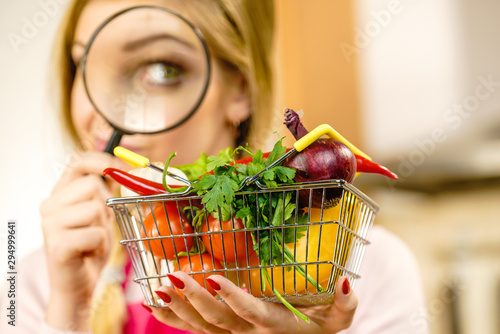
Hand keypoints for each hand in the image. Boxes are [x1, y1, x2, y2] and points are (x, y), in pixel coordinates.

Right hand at [40, 152, 124, 330]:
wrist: (77, 285)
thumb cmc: (90, 247)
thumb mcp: (101, 214)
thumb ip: (105, 192)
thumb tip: (126, 167)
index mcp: (59, 194)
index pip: (77, 161)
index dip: (102, 160)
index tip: (122, 167)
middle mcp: (49, 205)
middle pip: (92, 185)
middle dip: (106, 206)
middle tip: (98, 226)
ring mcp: (50, 225)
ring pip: (96, 208)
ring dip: (104, 228)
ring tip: (93, 241)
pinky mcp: (57, 245)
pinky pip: (96, 233)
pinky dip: (101, 245)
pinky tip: (89, 253)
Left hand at [149, 272, 357, 333]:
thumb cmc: (318, 328)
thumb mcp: (339, 320)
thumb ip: (345, 303)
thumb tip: (344, 279)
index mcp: (274, 325)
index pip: (250, 312)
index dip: (232, 297)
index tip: (214, 276)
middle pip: (216, 320)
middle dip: (194, 299)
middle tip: (174, 276)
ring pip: (200, 327)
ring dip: (178, 308)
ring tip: (159, 287)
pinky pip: (194, 329)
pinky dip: (173, 318)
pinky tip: (155, 303)